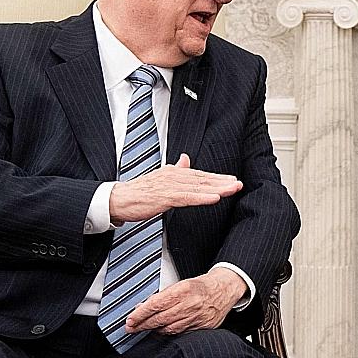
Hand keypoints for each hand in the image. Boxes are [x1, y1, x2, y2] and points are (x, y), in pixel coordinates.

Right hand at [109, 154, 241, 223]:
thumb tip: (185, 159)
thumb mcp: (160, 177)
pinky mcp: (164, 197)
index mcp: (174, 172)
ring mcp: (169, 186)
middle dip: (223, 182)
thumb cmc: (138, 192)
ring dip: (218, 188)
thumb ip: (176, 169)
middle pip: (203, 179)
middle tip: (239, 184)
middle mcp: (173, 176)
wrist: (118, 199)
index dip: (217, 178)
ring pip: (198, 187)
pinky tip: (214, 198)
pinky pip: (187, 198)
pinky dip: (201, 197)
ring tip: (233, 189)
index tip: (232, 180)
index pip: (200, 175)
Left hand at [125, 267, 246, 335]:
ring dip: (155, 330)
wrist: (225, 289)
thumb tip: (143, 306)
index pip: (156, 304)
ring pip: (170, 328)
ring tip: (145, 329)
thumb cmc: (202, 286)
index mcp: (184, 290)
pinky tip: (162, 331)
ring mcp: (198, 317)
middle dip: (143, 324)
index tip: (130, 319)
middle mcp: (191, 304)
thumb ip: (163, 296)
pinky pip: (181, 333)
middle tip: (131, 327)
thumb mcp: (182, 284)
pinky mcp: (203, 326)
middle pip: (161, 319)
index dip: (140, 314)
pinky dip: (170, 332)